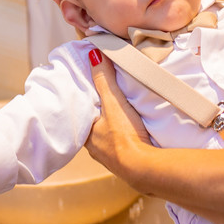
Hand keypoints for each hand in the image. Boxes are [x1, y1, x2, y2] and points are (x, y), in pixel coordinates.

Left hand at [84, 50, 151, 181]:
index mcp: (85, 134)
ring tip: (118, 117)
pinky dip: (122, 140)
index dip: (85, 103)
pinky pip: (119, 148)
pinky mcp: (124, 164)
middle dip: (98, 116)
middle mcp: (93, 149)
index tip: (90, 93)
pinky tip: (130, 135)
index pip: (80, 114)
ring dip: (110, 129)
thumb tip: (93, 55)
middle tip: (105, 103)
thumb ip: (104, 79)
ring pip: (105, 138)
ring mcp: (108, 158)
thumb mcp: (113, 102)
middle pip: (92, 126)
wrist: (143, 168)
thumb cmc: (125, 137)